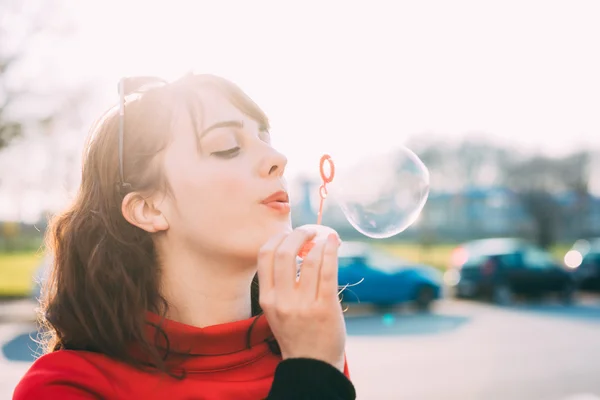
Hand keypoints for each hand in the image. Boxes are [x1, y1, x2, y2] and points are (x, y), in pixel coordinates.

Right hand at [257, 227, 345, 371]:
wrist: (312, 364)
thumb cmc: (296, 332)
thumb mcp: (276, 309)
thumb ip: (279, 283)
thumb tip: (292, 247)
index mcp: (267, 299)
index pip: (264, 255)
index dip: (277, 237)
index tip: (289, 233)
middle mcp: (282, 300)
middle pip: (284, 252)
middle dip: (298, 234)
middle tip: (308, 231)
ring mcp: (304, 305)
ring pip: (309, 260)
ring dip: (318, 242)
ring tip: (324, 237)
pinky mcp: (325, 307)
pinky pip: (328, 271)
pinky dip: (331, 251)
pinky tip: (333, 242)